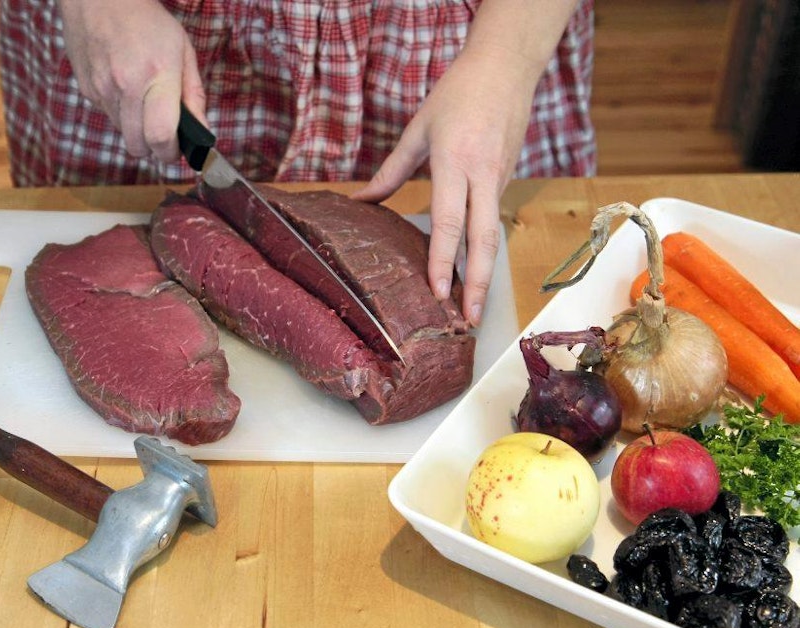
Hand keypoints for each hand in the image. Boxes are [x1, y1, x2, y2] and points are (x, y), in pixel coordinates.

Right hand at [59, 0, 206, 160]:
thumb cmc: (147, 21)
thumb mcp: (182, 51)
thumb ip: (193, 95)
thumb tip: (201, 133)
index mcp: (156, 75)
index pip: (160, 135)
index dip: (170, 152)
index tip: (177, 150)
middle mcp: (126, 85)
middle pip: (138, 146)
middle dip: (154, 148)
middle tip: (163, 134)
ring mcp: (102, 89)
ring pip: (123, 134)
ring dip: (136, 130)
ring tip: (143, 103)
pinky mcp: (87, 89)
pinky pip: (108, 117)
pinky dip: (120, 113)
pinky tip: (124, 88)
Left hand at [353, 0, 578, 327]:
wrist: (505, 69)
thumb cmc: (457, 95)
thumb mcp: (417, 129)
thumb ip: (391, 171)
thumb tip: (361, 201)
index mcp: (454, 162)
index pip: (448, 222)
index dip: (442, 260)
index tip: (437, 292)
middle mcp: (482, 177)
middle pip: (482, 241)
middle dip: (475, 283)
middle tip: (467, 319)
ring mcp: (499, 181)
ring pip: (493, 237)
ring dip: (484, 275)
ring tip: (473, 309)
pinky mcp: (507, 181)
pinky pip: (494, 222)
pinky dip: (485, 252)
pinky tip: (475, 274)